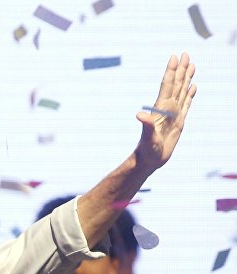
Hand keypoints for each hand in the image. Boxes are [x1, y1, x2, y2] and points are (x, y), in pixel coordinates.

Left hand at [134, 53, 196, 171]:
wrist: (149, 160)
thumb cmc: (147, 150)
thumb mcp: (147, 138)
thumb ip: (146, 126)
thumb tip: (139, 115)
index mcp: (161, 108)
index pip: (167, 85)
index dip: (171, 71)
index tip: (175, 57)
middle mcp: (168, 108)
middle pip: (176, 84)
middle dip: (181, 69)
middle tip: (186, 53)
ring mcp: (174, 114)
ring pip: (182, 91)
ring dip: (187, 78)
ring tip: (192, 65)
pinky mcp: (179, 121)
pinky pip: (187, 104)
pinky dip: (190, 94)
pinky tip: (193, 86)